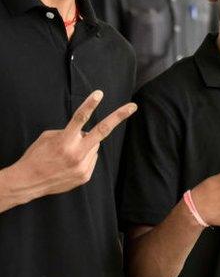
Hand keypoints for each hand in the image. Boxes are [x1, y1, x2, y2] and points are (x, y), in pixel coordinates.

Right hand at [10, 90, 136, 198]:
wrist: (28, 182)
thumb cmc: (36, 156)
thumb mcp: (48, 138)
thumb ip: (68, 132)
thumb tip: (85, 133)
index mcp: (64, 140)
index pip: (79, 118)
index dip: (89, 105)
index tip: (99, 93)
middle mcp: (76, 153)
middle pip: (102, 131)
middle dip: (118, 117)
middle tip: (133, 106)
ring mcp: (82, 165)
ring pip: (94, 146)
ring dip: (85, 145)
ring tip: (68, 154)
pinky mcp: (85, 175)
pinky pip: (91, 159)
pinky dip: (84, 157)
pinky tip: (69, 164)